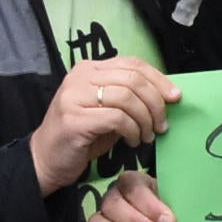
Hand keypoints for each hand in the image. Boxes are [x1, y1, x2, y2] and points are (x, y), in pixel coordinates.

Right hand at [32, 58, 180, 193]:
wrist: (46, 158)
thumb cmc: (83, 135)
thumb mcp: (108, 109)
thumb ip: (130, 97)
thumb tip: (167, 95)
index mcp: (89, 68)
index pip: (133, 63)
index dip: (159, 79)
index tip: (175, 97)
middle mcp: (80, 76)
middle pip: (133, 79)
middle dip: (155, 103)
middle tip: (161, 125)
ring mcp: (74, 96)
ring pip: (127, 98)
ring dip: (145, 120)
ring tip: (146, 136)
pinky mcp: (74, 119)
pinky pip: (117, 118)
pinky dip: (132, 130)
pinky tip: (132, 141)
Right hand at [85, 170, 176, 221]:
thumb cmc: (170, 210)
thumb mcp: (175, 202)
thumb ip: (177, 204)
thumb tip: (186, 212)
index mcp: (131, 181)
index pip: (132, 186)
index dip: (149, 205)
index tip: (168, 221)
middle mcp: (112, 196)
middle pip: (111, 205)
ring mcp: (103, 218)